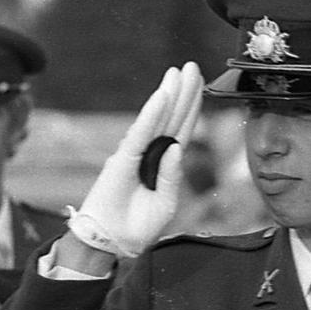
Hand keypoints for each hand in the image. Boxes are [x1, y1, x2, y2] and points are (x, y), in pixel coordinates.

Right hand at [68, 63, 203, 258]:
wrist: (111, 242)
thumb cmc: (137, 226)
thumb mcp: (166, 204)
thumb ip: (173, 176)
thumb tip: (177, 147)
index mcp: (165, 164)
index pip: (182, 129)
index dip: (191, 106)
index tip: (199, 83)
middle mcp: (151, 154)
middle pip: (172, 117)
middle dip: (183, 91)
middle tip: (192, 66)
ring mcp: (136, 154)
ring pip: (157, 120)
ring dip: (168, 96)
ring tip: (178, 73)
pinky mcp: (122, 160)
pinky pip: (140, 134)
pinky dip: (150, 116)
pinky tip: (160, 98)